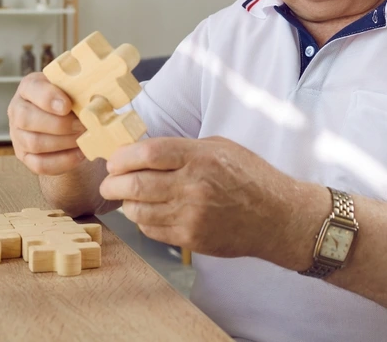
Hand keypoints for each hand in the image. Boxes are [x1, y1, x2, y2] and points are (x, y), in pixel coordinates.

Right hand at [8, 72, 85, 175]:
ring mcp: (18, 136)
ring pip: (34, 143)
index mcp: (29, 87)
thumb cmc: (71, 97)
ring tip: (84, 137)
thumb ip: (78, 86)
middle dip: (60, 124)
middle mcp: (17, 110)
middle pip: (27, 119)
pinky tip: (80, 153)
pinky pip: (40, 164)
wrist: (67, 117)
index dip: (48, 98)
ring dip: (64, 142)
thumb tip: (93, 97)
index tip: (67, 106)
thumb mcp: (72, 85)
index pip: (31, 89)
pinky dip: (63, 160)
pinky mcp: (26, 157)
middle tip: (83, 125)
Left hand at [100, 136, 326, 263]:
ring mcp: (192, 215)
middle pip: (135, 183)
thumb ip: (185, 148)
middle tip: (108, 182)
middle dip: (113, 183)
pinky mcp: (191, 238)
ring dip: (125, 204)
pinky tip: (147, 213)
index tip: (115, 160)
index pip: (148, 153)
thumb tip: (146, 152)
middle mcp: (194, 185)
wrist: (278, 217)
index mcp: (201, 157)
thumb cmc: (252, 177)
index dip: (123, 156)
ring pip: (139, 210)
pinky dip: (142, 221)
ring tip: (126, 198)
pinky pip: (152, 230)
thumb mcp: (221, 148)